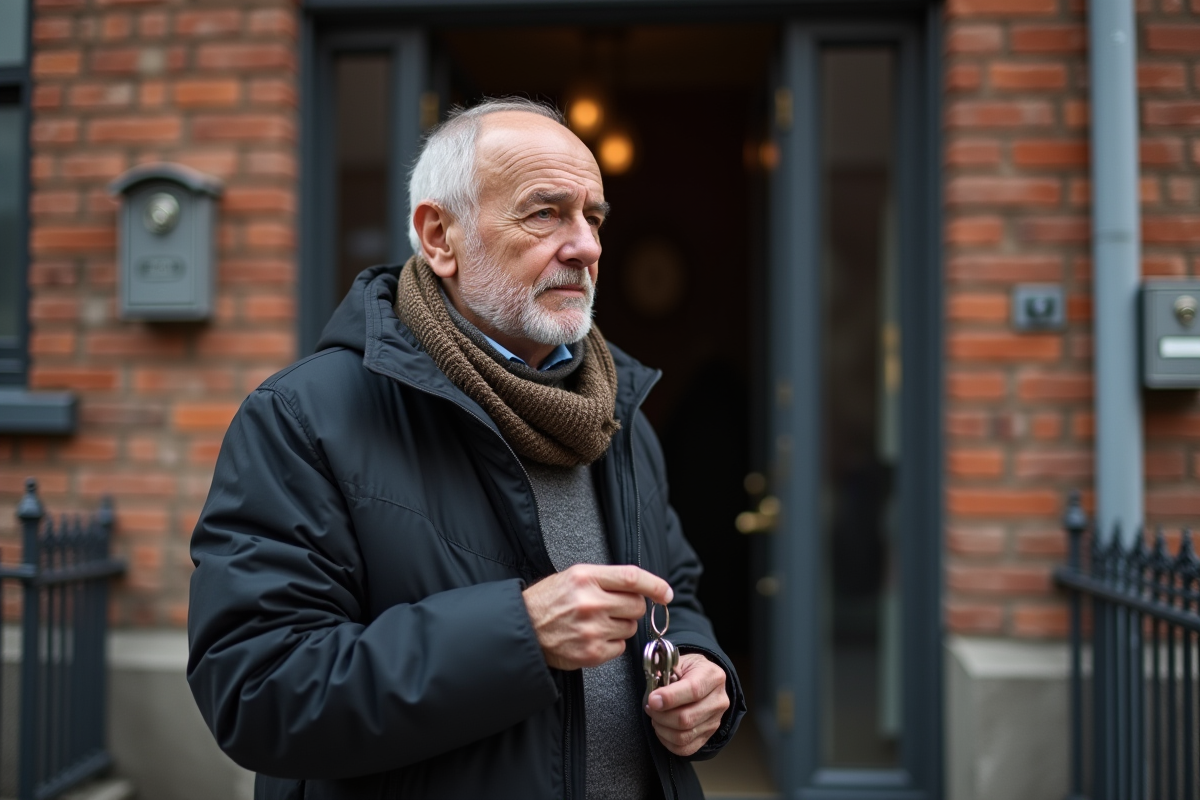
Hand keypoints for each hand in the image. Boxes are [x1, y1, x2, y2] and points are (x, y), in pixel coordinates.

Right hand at [523, 564, 672, 670]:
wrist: (523, 629)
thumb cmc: (549, 601)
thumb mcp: (573, 577)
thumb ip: (606, 579)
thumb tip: (641, 587)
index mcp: (586, 578)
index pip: (632, 577)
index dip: (655, 585)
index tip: (666, 593)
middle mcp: (590, 602)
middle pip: (637, 606)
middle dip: (633, 608)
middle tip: (615, 609)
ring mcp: (592, 629)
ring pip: (630, 628)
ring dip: (621, 626)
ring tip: (597, 623)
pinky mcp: (591, 652)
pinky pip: (620, 648)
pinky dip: (612, 644)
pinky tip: (593, 638)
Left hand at [645, 653, 729, 756]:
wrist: (705, 680)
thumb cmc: (689, 670)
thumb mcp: (680, 661)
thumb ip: (666, 672)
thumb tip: (654, 689)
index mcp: (712, 676)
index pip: (693, 691)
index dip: (670, 698)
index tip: (652, 700)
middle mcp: (718, 700)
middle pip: (687, 718)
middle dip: (661, 716)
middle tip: (650, 707)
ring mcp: (715, 721)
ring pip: (684, 736)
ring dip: (662, 729)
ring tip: (655, 717)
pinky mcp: (708, 736)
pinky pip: (685, 748)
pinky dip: (668, 742)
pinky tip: (662, 729)